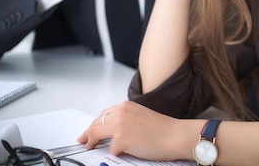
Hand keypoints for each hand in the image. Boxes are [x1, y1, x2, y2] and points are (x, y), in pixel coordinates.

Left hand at [77, 101, 199, 160]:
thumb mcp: (142, 116)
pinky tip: (123, 151)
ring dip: (92, 142)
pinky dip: (115, 151)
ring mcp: (120, 125)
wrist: (175, 135)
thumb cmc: (164, 129)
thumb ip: (126, 119)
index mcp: (127, 106)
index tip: (89, 130)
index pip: (103, 114)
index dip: (95, 123)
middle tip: (83, 140)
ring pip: (96, 133)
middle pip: (96, 123)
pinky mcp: (121, 140)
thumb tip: (112, 131)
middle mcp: (121, 112)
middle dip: (87, 133)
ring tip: (89, 147)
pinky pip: (110, 149)